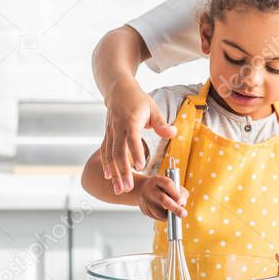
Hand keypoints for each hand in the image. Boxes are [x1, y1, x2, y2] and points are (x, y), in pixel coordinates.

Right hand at [100, 77, 175, 193]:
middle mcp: (117, 127)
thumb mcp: (153, 107)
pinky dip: (107, 166)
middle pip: (118, 152)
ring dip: (114, 173)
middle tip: (128, 187)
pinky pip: (105, 152)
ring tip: (120, 189)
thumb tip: (173, 133)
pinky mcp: (107, 135)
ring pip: (110, 155)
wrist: (117, 90)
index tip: (140, 166)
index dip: (135, 152)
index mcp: (130, 120)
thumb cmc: (137, 99)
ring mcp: (110, 132)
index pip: (132, 138)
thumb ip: (161, 123)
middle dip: (122, 171)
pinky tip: (109, 178)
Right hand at [137, 175, 189, 220]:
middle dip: (174, 208)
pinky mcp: (144, 209)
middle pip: (162, 199)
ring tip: (174, 215)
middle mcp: (150, 189)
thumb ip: (180, 192)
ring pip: (158, 212)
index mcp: (158, 180)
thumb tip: (183, 204)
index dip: (175, 194)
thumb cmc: (162, 187)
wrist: (144, 189)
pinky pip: (156, 217)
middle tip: (183, 214)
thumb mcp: (172, 184)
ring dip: (169, 215)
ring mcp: (145, 200)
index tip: (182, 202)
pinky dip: (163, 218)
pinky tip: (166, 214)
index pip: (168, 184)